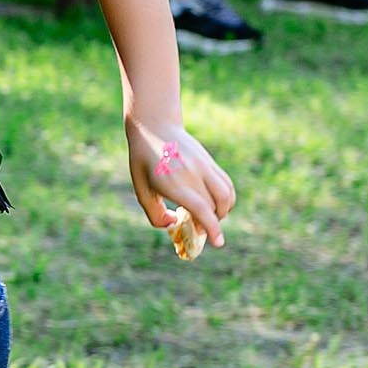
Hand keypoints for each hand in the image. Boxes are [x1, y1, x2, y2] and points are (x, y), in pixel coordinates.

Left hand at [125, 119, 235, 248]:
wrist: (155, 125)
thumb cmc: (143, 160)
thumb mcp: (141, 188)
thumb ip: (154, 213)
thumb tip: (174, 225)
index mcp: (173, 183)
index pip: (201, 209)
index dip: (212, 228)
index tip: (218, 242)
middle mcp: (193, 174)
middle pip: (215, 206)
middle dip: (212, 223)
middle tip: (200, 228)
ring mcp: (204, 166)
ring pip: (227, 195)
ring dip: (223, 211)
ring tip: (210, 215)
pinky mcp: (210, 161)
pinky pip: (226, 183)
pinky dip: (226, 198)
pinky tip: (215, 203)